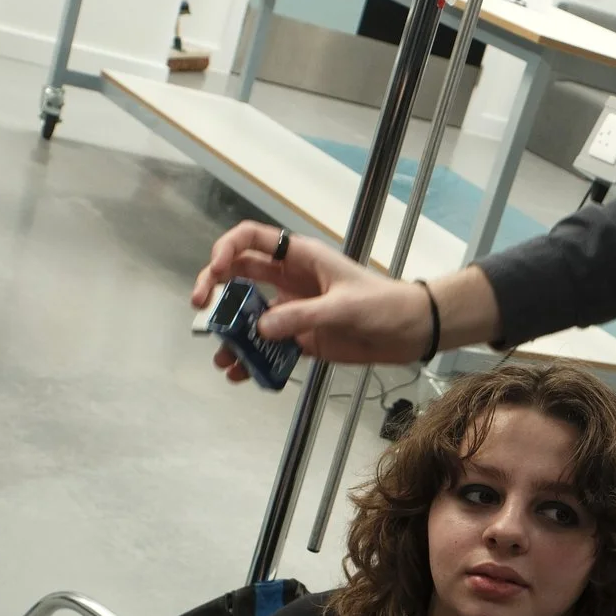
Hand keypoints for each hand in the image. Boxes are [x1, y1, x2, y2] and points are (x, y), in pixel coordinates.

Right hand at [190, 221, 432, 380]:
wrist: (413, 331)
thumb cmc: (384, 305)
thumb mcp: (344, 306)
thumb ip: (302, 316)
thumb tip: (260, 329)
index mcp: (299, 258)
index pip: (251, 239)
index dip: (227, 249)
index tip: (216, 272)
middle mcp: (290, 280)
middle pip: (240, 277)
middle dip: (216, 293)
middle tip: (202, 313)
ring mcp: (294, 310)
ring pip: (250, 317)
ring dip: (232, 335)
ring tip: (223, 358)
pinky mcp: (301, 338)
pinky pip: (269, 347)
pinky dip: (253, 360)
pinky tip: (241, 375)